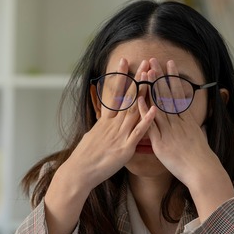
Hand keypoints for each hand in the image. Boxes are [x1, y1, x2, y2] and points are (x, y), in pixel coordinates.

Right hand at [61, 58, 155, 191]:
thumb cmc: (85, 157)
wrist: (79, 172)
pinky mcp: (125, 148)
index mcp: (105, 121)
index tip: (124, 61)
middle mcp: (113, 124)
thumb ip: (102, 127)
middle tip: (144, 62)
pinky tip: (154, 109)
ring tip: (152, 77)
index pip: (114, 93)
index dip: (120, 76)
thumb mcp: (92, 136)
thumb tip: (103, 121)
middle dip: (137, 79)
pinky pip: (138, 132)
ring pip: (134, 110)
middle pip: (127, 97)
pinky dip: (146, 120)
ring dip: (144, 93)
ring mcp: (119, 135)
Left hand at [145, 58, 233, 218]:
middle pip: (167, 95)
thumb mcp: (199, 137)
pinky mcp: (161, 142)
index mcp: (187, 119)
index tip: (168, 64)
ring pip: (158, 105)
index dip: (172, 78)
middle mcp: (178, 122)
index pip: (178, 94)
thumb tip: (191, 120)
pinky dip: (144, 111)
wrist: (202, 171)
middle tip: (153, 60)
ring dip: (151, 88)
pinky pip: (150, 124)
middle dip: (160, 77)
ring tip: (145, 72)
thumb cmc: (201, 158)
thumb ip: (192, 127)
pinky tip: (138, 99)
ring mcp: (169, 131)